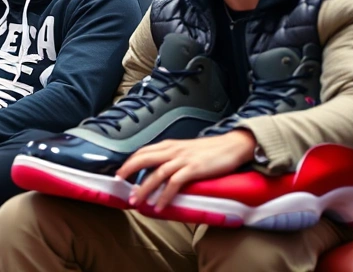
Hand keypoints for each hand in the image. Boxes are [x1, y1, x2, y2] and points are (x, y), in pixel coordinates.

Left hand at [117, 130, 256, 211]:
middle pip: (143, 159)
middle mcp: (173, 150)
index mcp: (169, 145)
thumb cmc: (210, 151)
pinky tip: (159, 206)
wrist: (233, 146)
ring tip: (136, 202)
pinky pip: (174, 183)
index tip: (120, 173)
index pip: (143, 151)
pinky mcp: (193, 169)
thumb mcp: (186, 150)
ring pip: (156, 173)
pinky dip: (164, 196)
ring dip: (144, 189)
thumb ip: (173, 157)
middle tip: (119, 185)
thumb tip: (159, 171)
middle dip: (128, 172)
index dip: (129, 162)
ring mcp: (182, 159)